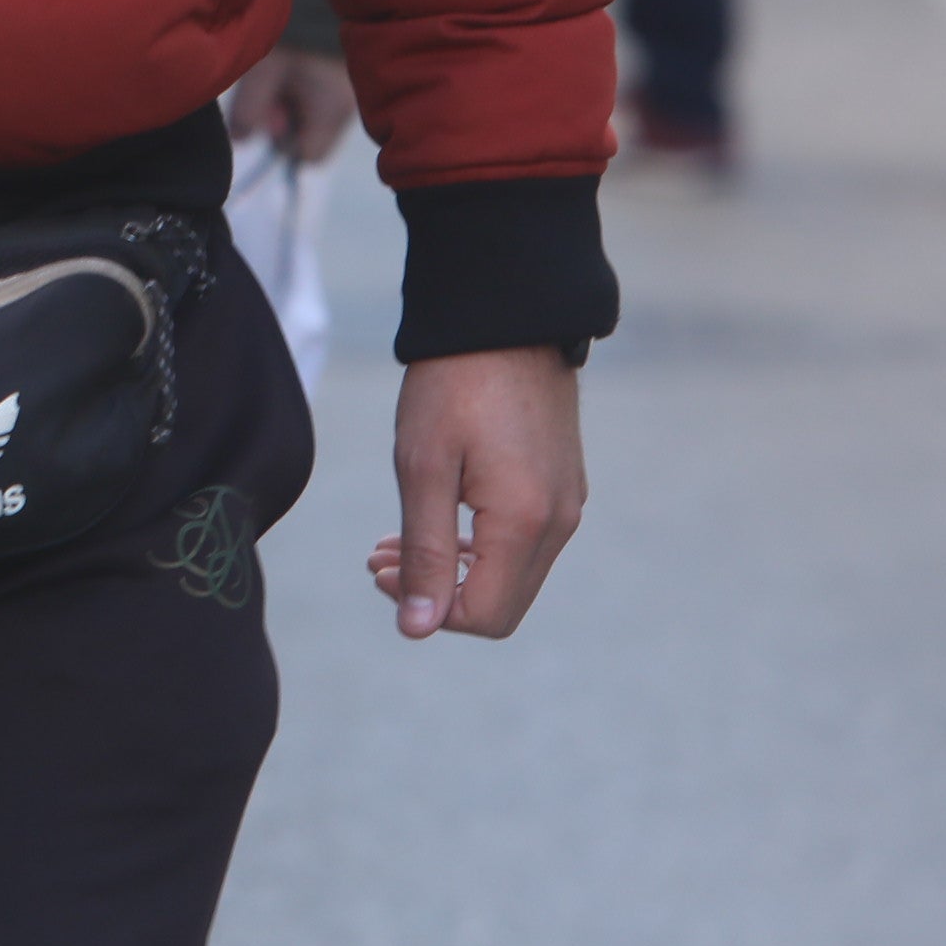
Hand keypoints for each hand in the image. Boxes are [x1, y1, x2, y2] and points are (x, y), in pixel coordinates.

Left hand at [224, 46, 358, 163]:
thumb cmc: (293, 32)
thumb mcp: (264, 72)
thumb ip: (249, 111)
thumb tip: (240, 140)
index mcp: (331, 112)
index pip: (308, 157)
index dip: (282, 145)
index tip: (267, 115)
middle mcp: (347, 108)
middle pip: (310, 137)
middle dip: (284, 122)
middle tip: (269, 90)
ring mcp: (348, 92)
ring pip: (313, 117)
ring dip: (291, 103)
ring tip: (279, 72)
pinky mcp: (343, 76)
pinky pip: (318, 98)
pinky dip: (301, 89)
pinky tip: (290, 66)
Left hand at [369, 345, 584, 639]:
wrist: (505, 317)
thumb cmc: (453, 385)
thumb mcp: (423, 467)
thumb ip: (423, 552)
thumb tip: (417, 628)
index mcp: (525, 522)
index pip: (483, 615)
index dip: (428, 611)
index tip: (379, 574)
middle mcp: (559, 522)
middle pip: (501, 603)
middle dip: (438, 594)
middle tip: (378, 562)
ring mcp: (566, 503)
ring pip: (512, 574)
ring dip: (453, 569)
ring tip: (392, 544)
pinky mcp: (562, 484)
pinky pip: (524, 541)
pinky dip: (478, 545)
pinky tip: (435, 521)